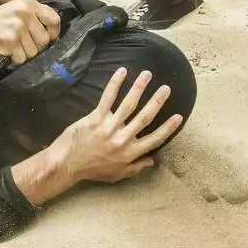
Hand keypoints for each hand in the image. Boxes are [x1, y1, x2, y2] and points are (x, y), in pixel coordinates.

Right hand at [0, 0, 61, 66]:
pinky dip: (14, 59)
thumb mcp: (17, 10)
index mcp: (29, 3)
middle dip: (35, 46)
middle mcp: (25, 12)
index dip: (52, 33)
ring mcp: (18, 26)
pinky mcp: (10, 40)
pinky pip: (22, 58)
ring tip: (12, 46)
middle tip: (21, 43)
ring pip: (33, 51)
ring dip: (23, 53)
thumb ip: (34, 18)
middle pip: (44, 40)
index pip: (54, 20)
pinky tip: (6, 51)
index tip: (43, 38)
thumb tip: (52, 36)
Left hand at [47, 68, 183, 184]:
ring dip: (139, 88)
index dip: (168, 128)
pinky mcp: (95, 118)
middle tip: (166, 88)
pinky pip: (107, 98)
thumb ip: (136, 167)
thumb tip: (153, 160)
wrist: (68, 163)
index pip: (155, 139)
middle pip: (145, 117)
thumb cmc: (93, 170)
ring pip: (128, 104)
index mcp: (131, 153)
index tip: (179, 116)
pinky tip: (122, 72)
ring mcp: (109, 127)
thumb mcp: (118, 175)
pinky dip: (114, 84)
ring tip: (147, 75)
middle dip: (157, 102)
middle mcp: (123, 139)